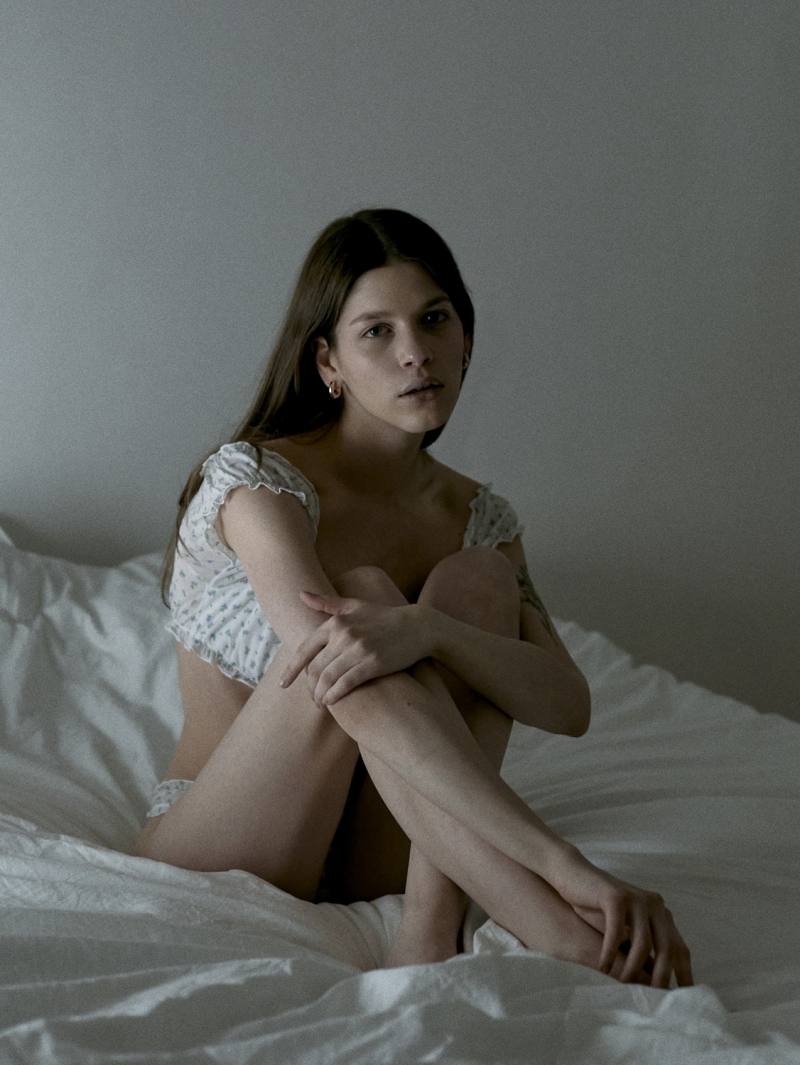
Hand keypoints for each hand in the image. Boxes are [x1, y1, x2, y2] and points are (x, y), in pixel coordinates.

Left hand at [278, 592, 431, 707]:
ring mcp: (359, 649)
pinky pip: (346, 683)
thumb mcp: (355, 605)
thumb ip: (326, 603)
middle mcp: (345, 635)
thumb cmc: (385, 617)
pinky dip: (334, 695)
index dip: (292, 670)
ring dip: (320, 694)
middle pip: (315, 667)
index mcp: (337, 622)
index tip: (283, 684)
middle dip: (309, 687)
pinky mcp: (373, 663)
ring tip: (320, 703)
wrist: (418, 627)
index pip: (305, 649)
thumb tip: (300, 593)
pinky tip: (331, 702)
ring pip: (328, 678)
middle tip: (311, 698)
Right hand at [548, 845, 693, 987]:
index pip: (681, 949)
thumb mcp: (626, 930)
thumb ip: (642, 949)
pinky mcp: (615, 895)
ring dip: (633, 968)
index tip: (684, 1001)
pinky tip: (603, 966)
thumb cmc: (598, 907)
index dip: (684, 975)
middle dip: (661, 978)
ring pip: (643, 942)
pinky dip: (610, 952)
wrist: (573, 874)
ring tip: (623, 986)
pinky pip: (617, 930)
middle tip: (652, 1002)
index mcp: (661, 913)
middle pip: (667, 948)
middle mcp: (655, 905)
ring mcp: (636, 898)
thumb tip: (657, 986)